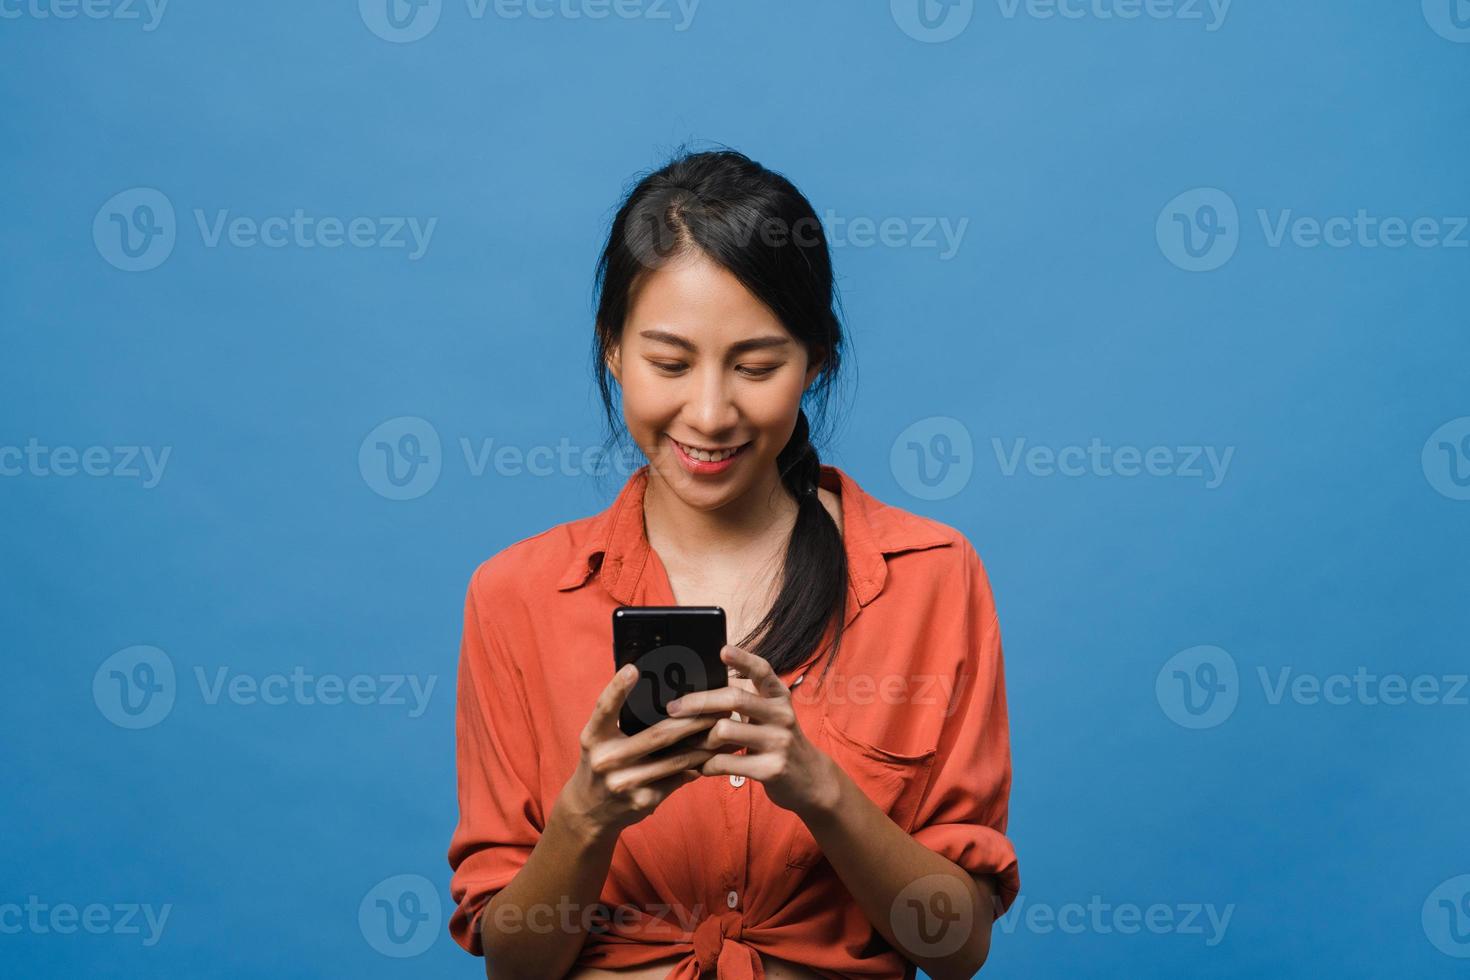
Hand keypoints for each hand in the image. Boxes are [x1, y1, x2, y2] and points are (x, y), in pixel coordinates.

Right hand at [558, 663, 725, 843]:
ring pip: (675, 760)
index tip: (634, 668)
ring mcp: (625, 783)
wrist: (590, 812)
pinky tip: (714, 756)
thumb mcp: (599, 741)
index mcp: (593, 738)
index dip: (617, 687)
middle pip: (657, 735)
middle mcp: (607, 760)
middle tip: (716, 705)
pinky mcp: (643, 800)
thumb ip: (618, 719)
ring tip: (724, 729)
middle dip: (692, 720)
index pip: (604, 708)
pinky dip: (696, 766)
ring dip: (704, 745)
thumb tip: (663, 695)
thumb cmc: (601, 764)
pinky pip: (677, 779)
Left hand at [666, 644, 839, 818]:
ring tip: (688, 744)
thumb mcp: (770, 714)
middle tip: (673, 708)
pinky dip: (707, 765)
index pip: (762, 670)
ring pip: (724, 731)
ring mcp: (778, 742)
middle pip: (733, 698)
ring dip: (699, 739)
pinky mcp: (772, 769)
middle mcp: (781, 715)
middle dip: (697, 702)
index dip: (743, 659)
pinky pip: (726, 763)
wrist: (810, 779)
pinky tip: (701, 766)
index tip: (723, 650)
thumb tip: (704, 683)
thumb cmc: (778, 740)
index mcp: (778, 696)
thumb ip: (744, 697)